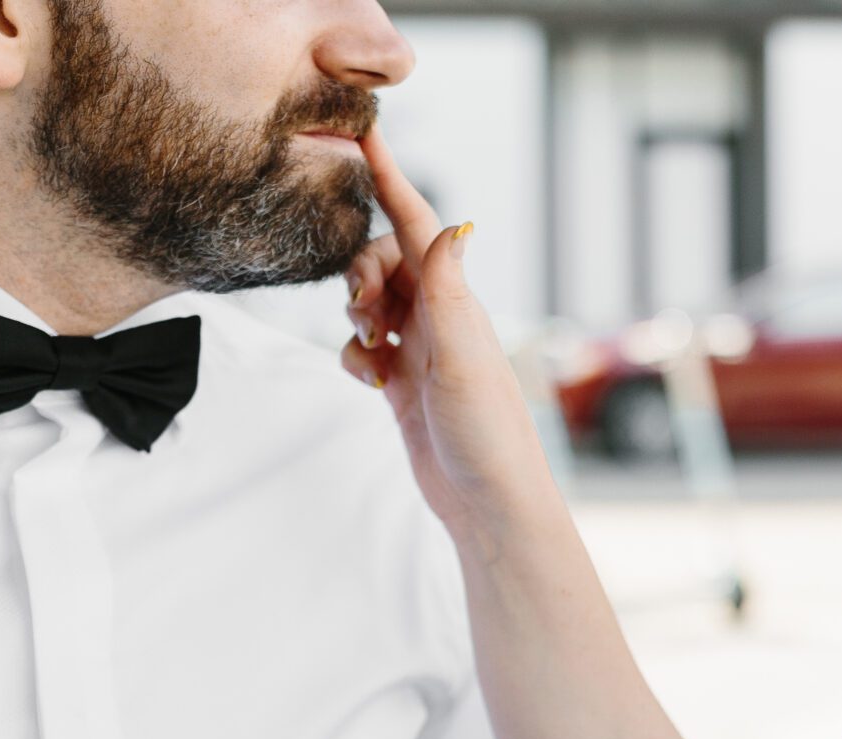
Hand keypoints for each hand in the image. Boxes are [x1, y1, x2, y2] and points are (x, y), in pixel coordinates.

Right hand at [338, 125, 566, 542]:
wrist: (487, 502)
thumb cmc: (486, 432)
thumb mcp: (463, 356)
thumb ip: (448, 290)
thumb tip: (458, 223)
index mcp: (458, 300)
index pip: (417, 224)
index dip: (389, 178)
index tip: (364, 134)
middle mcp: (441, 317)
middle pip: (383, 260)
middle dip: (359, 271)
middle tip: (361, 308)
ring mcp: (422, 350)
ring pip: (370, 302)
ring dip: (354, 313)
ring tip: (369, 346)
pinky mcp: (404, 384)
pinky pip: (365, 346)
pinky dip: (355, 354)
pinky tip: (369, 379)